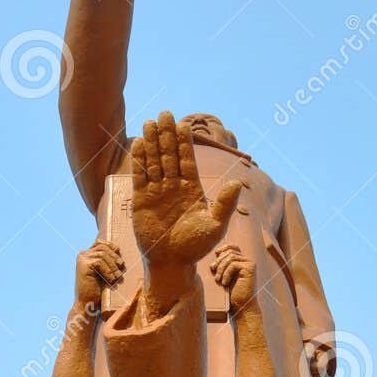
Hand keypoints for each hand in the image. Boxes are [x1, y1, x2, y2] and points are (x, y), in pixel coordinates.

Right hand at [75, 240, 124, 308]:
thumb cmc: (98, 289)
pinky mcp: (83, 265)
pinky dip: (108, 271)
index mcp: (87, 255)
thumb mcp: (106, 271)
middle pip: (103, 248)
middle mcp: (83, 255)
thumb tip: (118, 249)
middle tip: (122, 269)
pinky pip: (100, 262)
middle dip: (115, 258)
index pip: (100, 243)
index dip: (112, 247)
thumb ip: (108, 260)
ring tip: (117, 277)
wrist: (88, 303)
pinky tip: (110, 280)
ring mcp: (82, 259)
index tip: (120, 259)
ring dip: (113, 266)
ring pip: (103, 254)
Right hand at [131, 111, 242, 274]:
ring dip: (152, 142)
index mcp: (192, 189)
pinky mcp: (141, 200)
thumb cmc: (196, 247)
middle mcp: (174, 187)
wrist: (172, 263)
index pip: (188, 160)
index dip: (185, 142)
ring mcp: (157, 192)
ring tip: (150, 122)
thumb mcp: (215, 226)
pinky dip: (139, 160)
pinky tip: (139, 143)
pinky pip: (140, 176)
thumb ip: (224, 204)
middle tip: (165, 113)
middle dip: (167, 135)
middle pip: (169, 155)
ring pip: (154, 162)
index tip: (184, 124)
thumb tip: (237, 183)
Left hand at [210, 246, 255, 312]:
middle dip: (219, 261)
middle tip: (213, 271)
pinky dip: (226, 273)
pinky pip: (233, 264)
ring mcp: (250, 264)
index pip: (232, 247)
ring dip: (221, 268)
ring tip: (218, 280)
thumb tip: (216, 253)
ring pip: (231, 257)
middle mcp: (247, 261)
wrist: (242, 307)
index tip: (215, 255)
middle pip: (230, 251)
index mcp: (242, 261)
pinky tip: (224, 283)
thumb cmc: (231, 294)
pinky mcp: (250, 269)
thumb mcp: (224, 276)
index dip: (223, 248)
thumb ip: (222, 265)